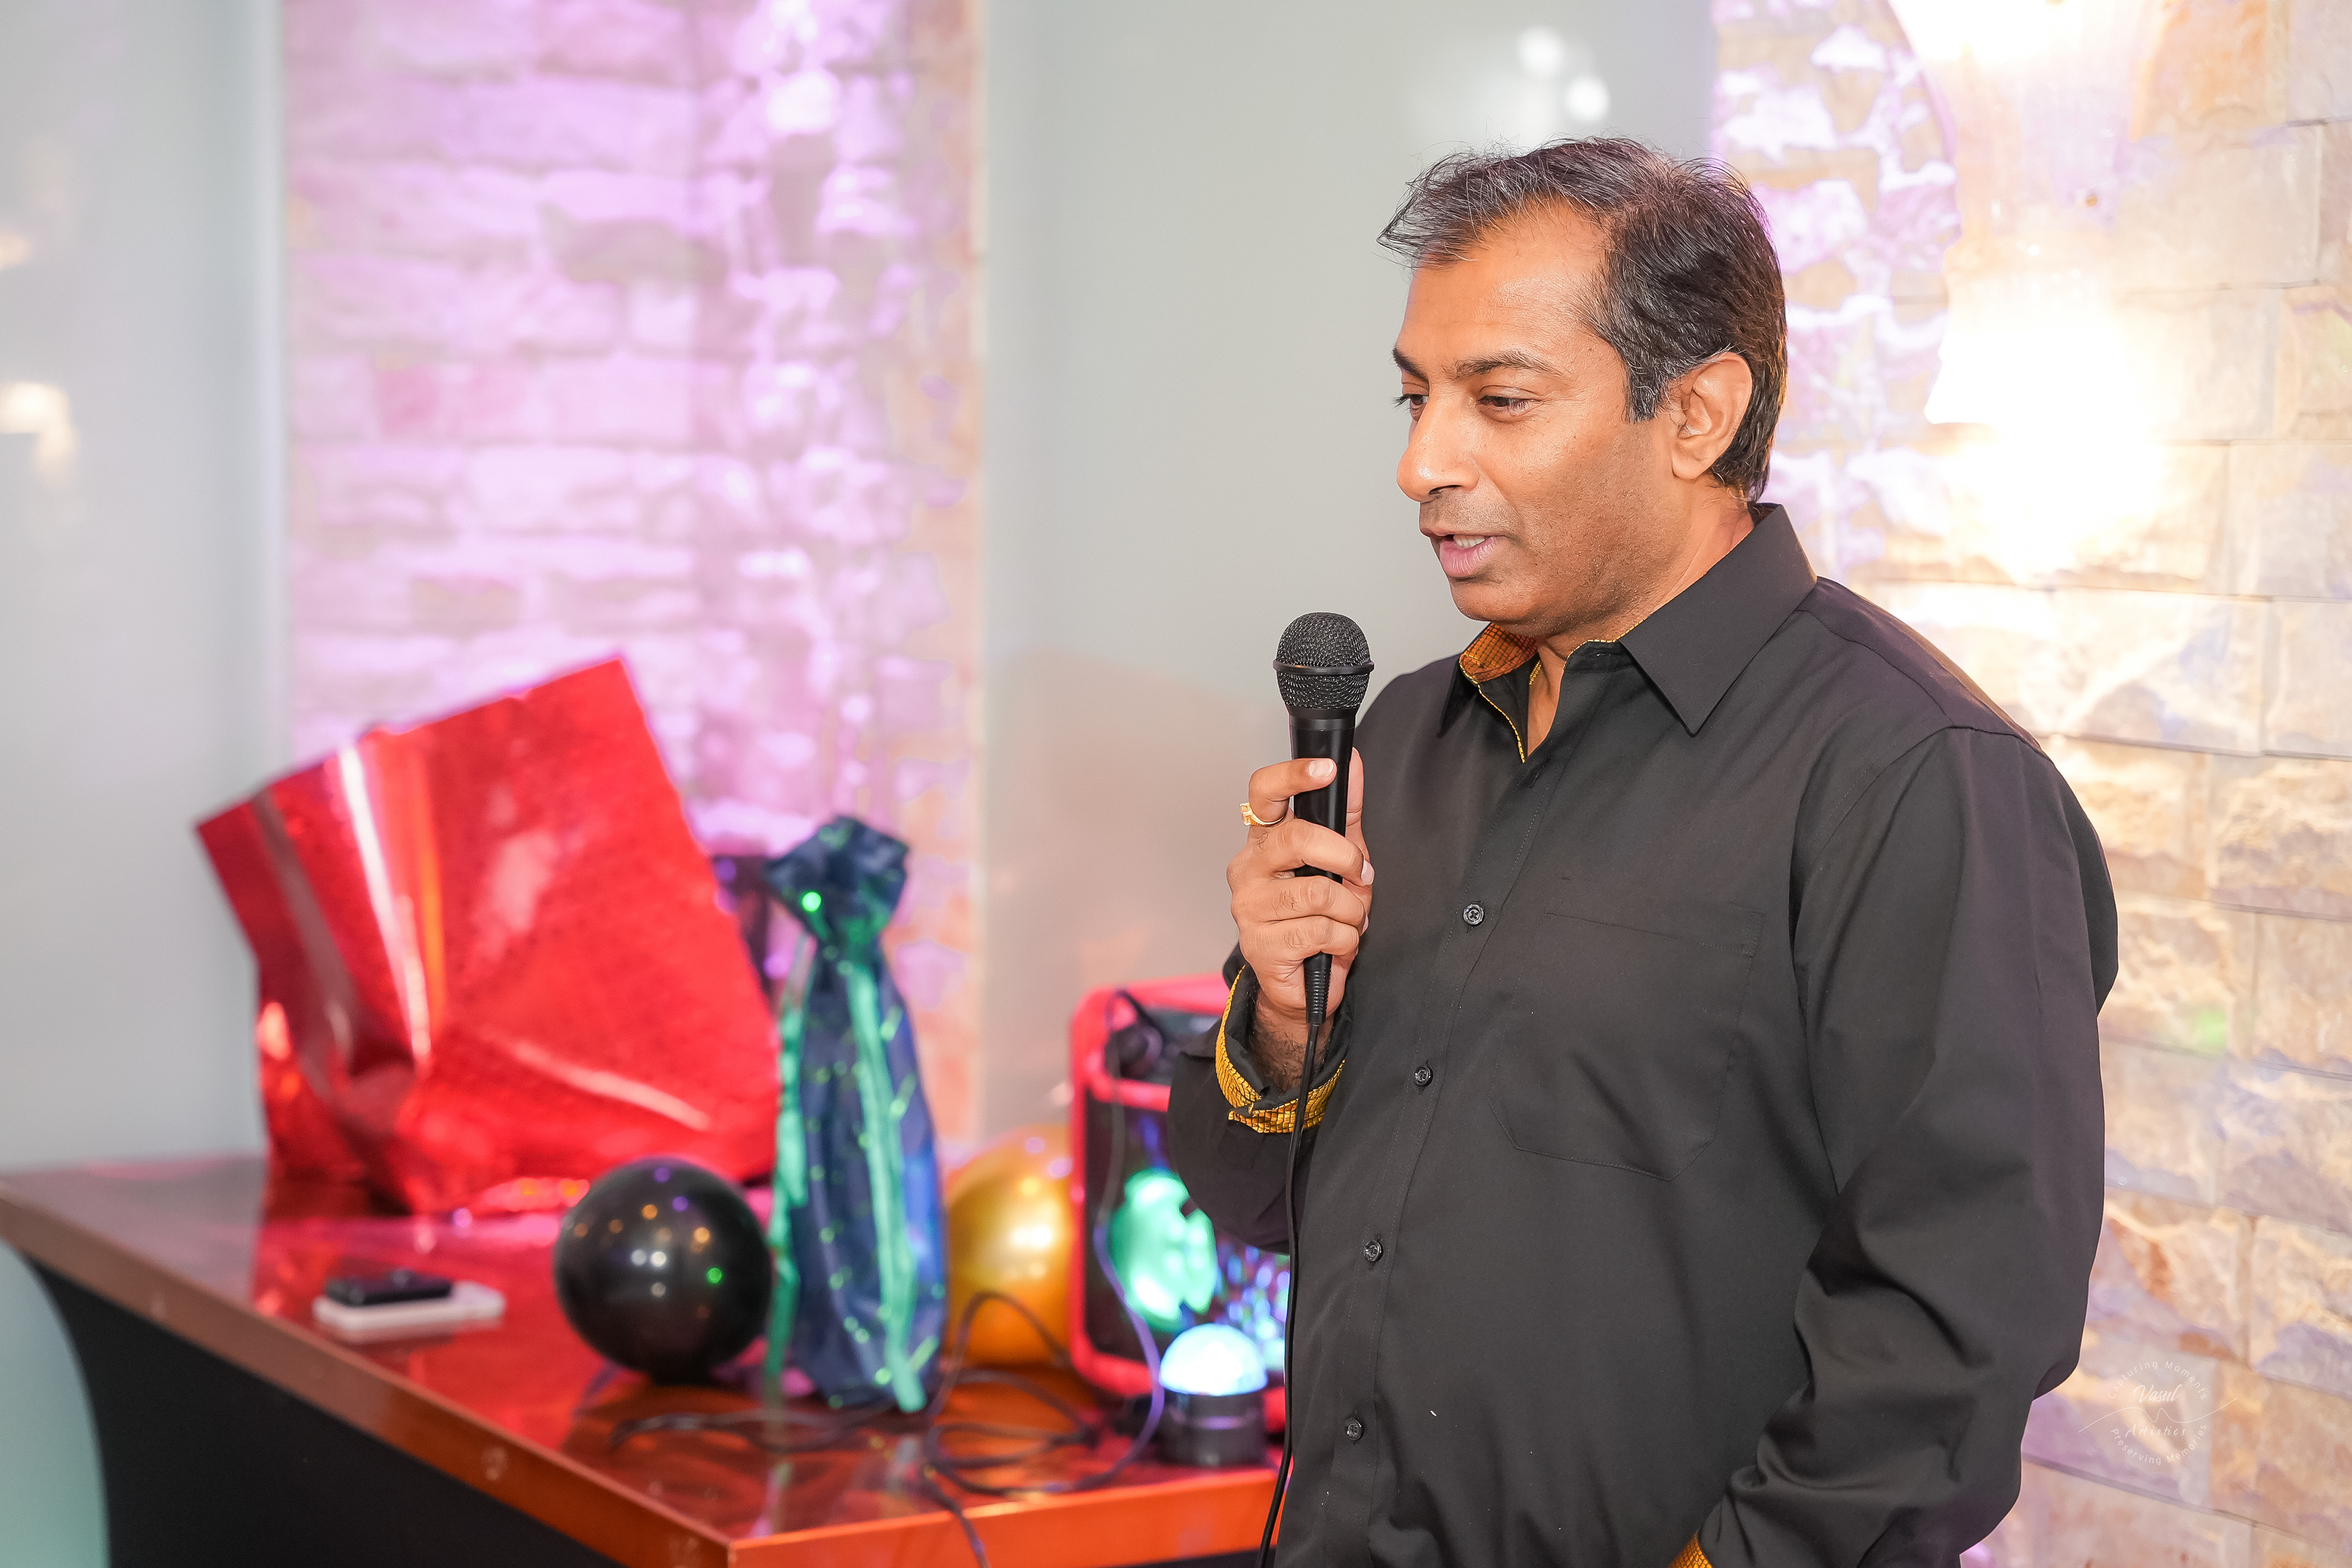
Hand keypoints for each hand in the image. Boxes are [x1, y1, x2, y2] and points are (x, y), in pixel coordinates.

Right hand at [1227, 751, 1371, 1090]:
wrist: (1302, 986)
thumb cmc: (1318, 916)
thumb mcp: (1338, 859)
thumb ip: (1345, 813)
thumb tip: (1351, 761)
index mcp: (1263, 841)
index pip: (1263, 793)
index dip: (1293, 775)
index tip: (1328, 769)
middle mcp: (1248, 870)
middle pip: (1296, 839)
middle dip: (1346, 857)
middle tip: (1363, 876)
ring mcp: (1249, 909)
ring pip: (1317, 893)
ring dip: (1351, 910)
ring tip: (1350, 920)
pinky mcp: (1260, 946)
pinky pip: (1320, 931)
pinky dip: (1345, 939)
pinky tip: (1338, 944)